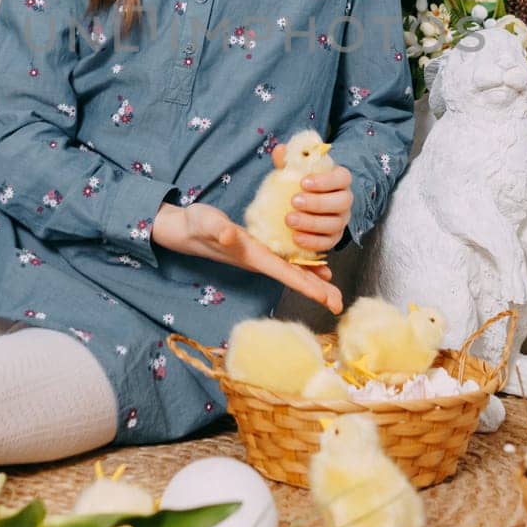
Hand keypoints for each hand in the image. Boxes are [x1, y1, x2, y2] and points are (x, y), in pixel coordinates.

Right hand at [152, 200, 341, 313]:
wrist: (186, 231)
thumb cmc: (196, 225)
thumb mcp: (205, 222)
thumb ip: (217, 229)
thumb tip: (229, 235)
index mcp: (253, 257)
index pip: (285, 274)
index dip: (308, 285)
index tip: (327, 298)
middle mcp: (260, 261)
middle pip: (294, 278)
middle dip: (317, 292)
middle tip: (340, 304)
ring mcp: (260, 257)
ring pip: (293, 272)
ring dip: (314, 282)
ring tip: (335, 293)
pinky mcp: (259, 250)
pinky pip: (287, 262)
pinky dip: (305, 267)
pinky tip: (318, 269)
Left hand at [271, 142, 352, 255]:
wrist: (303, 208)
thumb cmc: (301, 185)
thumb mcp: (294, 171)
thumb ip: (288, 161)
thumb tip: (280, 150)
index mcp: (339, 180)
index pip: (342, 178)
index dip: (325, 180)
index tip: (303, 182)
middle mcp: (344, 201)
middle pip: (341, 202)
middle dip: (317, 203)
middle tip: (293, 201)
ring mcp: (341, 221)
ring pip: (334, 224)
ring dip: (312, 224)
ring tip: (289, 220)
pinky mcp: (333, 238)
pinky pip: (328, 243)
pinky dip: (313, 242)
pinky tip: (296, 238)